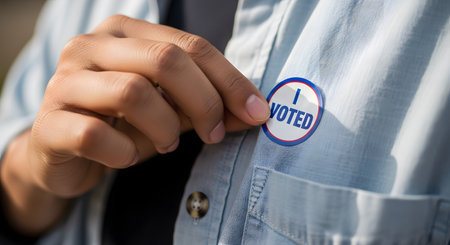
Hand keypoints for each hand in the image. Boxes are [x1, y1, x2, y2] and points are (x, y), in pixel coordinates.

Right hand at [27, 15, 269, 197]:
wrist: (64, 151)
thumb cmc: (122, 124)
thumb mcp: (170, 110)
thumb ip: (207, 105)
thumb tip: (254, 112)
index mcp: (125, 33)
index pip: (190, 45)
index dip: (230, 80)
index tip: (257, 112)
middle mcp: (91, 46)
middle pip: (164, 60)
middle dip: (203, 101)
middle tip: (214, 133)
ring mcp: (65, 81)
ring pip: (132, 93)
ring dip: (164, 127)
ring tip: (167, 144)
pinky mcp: (48, 122)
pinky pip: (95, 134)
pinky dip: (123, 152)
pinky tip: (127, 157)